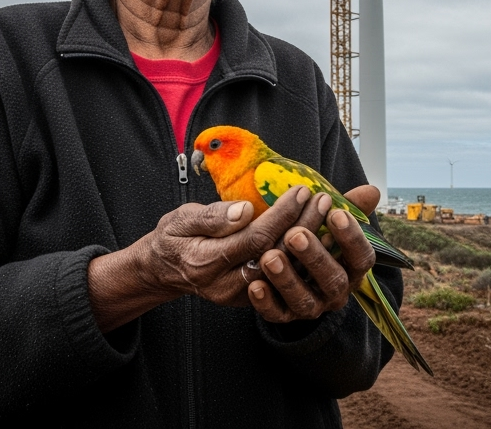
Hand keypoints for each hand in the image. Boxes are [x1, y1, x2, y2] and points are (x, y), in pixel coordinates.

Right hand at [88, 185, 317, 331]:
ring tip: (327, 216)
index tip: (300, 191)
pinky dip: (303, 258)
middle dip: (304, 226)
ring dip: (310, 243)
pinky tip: (319, 237)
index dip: (281, 216)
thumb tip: (245, 210)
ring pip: (284, 271)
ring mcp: (240, 296)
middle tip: (323, 199)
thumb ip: (212, 217)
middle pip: (275, 256)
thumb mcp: (181, 219)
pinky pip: (282, 279)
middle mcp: (226, 285)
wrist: (164, 270)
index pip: (255, 238)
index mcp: (206, 262)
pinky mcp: (251, 298)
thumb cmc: (174, 238)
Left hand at [247, 185, 378, 323]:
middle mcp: (335, 291)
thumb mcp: (327, 222)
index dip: (351, 238)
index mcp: (351, 268)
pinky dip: (266, 302)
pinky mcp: (284, 316)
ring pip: (305, 300)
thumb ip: (347, 207)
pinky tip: (254, 285)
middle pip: (333, 279)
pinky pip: (276, 314)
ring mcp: (311, 306)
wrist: (282, 264)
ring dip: (287, 279)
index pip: (362, 258)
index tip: (335, 213)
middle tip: (295, 234)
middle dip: (315, 257)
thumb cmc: (312, 237)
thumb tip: (372, 190)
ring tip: (269, 256)